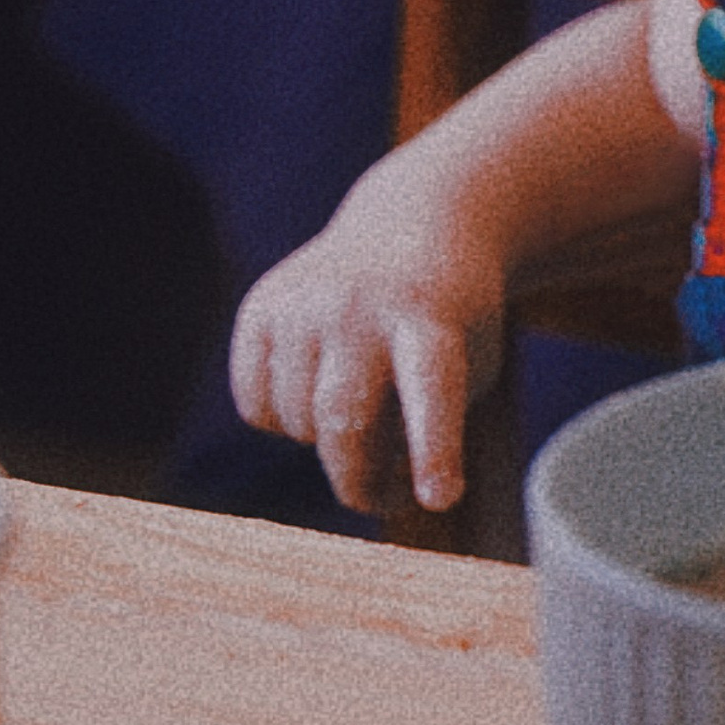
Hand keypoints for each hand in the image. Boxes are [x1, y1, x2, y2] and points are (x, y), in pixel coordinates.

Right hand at [229, 173, 504, 517]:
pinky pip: (254, 406)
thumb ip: (429, 432)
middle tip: (379, 497)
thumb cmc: (448, 324)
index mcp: (430, 322)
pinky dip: (282, 421)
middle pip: (343, 421)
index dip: (433, 451)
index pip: (431, 392)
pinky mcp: (260, 308)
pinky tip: (316, 389)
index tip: (440, 499)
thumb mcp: (470, 366)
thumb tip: (363, 486)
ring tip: (361, 420)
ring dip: (325, 446)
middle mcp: (360, 307)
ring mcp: (303, 304)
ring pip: (295, 423)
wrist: (411, 226)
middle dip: (357, 481)